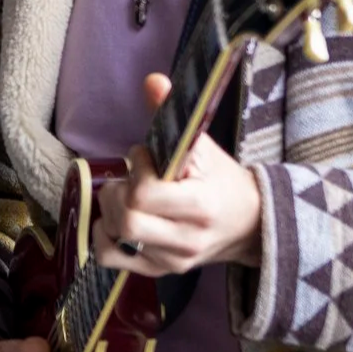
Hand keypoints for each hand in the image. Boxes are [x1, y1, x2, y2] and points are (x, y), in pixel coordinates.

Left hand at [91, 73, 264, 276]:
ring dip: (108, 213)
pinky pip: (111, 259)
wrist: (248, 224)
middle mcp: (186, 239)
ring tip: (124, 197)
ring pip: (114, 240)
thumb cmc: (221, 180)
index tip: (144, 157)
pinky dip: (104, 238)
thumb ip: (175, 114)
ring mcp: (172, 260)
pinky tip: (116, 221)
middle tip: (127, 179)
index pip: (145, 194)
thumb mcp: (203, 146)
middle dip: (116, 193)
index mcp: (200, 206)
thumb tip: (152, 81)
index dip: (136, 170)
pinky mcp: (159, 271)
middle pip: (126, 221)